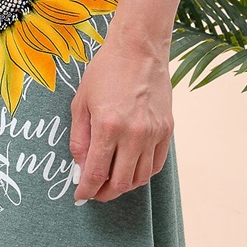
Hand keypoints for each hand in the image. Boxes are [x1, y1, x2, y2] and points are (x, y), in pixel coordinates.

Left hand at [70, 36, 173, 202]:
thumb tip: (80, 169)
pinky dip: (143, 174)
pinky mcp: (167, 130)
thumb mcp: (80, 104)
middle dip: (104, 194)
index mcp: (108, 126)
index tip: (80, 196)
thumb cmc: (105, 72)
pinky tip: (131, 170)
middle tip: (94, 192)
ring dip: (124, 186)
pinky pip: (156, 165)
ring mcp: (153, 133)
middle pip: (121, 182)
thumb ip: (79, 140)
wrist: (138, 49)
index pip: (96, 173)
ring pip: (141, 178)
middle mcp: (133, 134)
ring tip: (111, 182)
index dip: (86, 190)